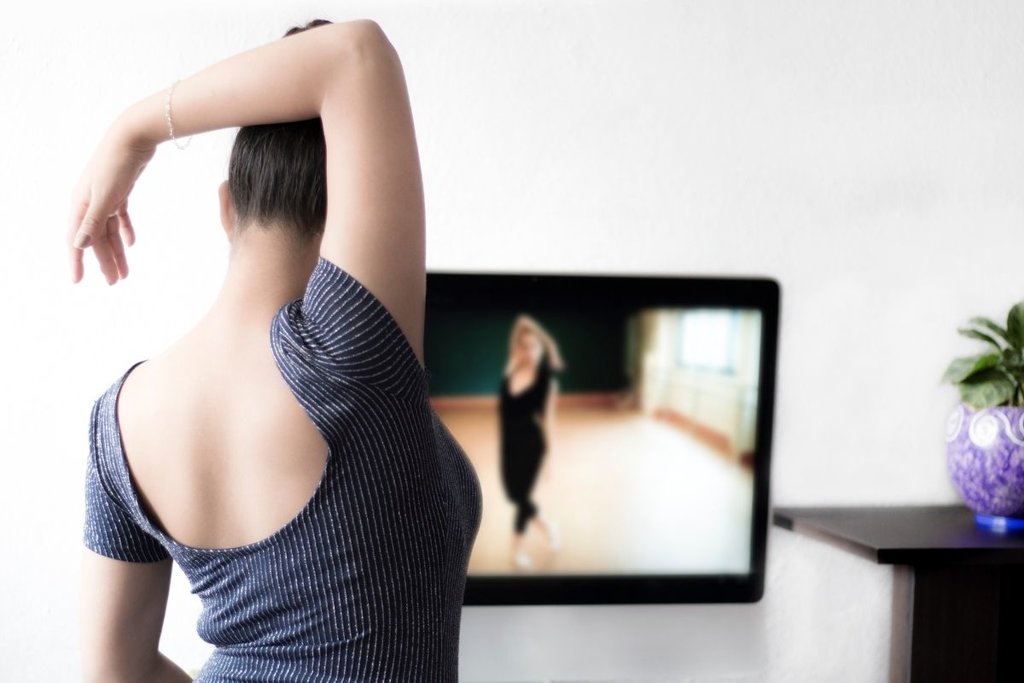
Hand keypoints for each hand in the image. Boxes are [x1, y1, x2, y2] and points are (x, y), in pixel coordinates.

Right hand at [67, 121, 155, 284]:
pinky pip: (119, 216)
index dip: (77, 261)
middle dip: (104, 261)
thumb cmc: (116, 165)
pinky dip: (125, 229)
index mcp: (80, 204)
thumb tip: (78, 244)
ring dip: (117, 250)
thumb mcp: (105, 197)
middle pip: (95, 238)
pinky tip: (131, 243)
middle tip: (114, 282)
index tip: (76, 282)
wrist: (133, 136)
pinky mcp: (120, 190)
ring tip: (125, 272)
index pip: (76, 239)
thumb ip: (92, 221)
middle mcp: (89, 201)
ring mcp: (104, 195)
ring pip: (109, 230)